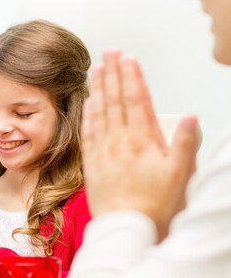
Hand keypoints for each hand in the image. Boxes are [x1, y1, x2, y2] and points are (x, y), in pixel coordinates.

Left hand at [82, 50, 199, 239]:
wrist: (124, 226)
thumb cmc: (153, 204)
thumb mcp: (179, 175)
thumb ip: (184, 144)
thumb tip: (189, 117)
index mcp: (142, 141)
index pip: (136, 100)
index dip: (132, 77)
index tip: (129, 58)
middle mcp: (119, 141)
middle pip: (115, 100)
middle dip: (113, 73)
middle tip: (110, 51)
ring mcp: (103, 150)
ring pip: (100, 111)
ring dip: (98, 88)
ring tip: (96, 68)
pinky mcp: (91, 161)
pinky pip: (88, 131)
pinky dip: (88, 113)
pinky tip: (88, 101)